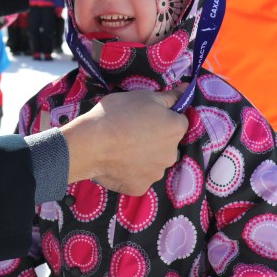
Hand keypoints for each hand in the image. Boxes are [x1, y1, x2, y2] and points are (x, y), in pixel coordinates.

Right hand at [60, 90, 185, 195]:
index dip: (161, 118)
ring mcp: (156, 173)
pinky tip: (116, 163)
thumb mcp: (143, 96)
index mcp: (176, 129)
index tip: (144, 117)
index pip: (177, 122)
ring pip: (153, 163)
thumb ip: (169, 96)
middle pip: (167, 145)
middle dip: (155, 140)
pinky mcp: (140, 187)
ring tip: (121, 149)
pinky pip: (138, 178)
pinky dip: (130, 172)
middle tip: (131, 132)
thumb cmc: (118, 114)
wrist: (90, 143)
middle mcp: (172, 154)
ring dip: (144, 157)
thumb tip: (186, 89)